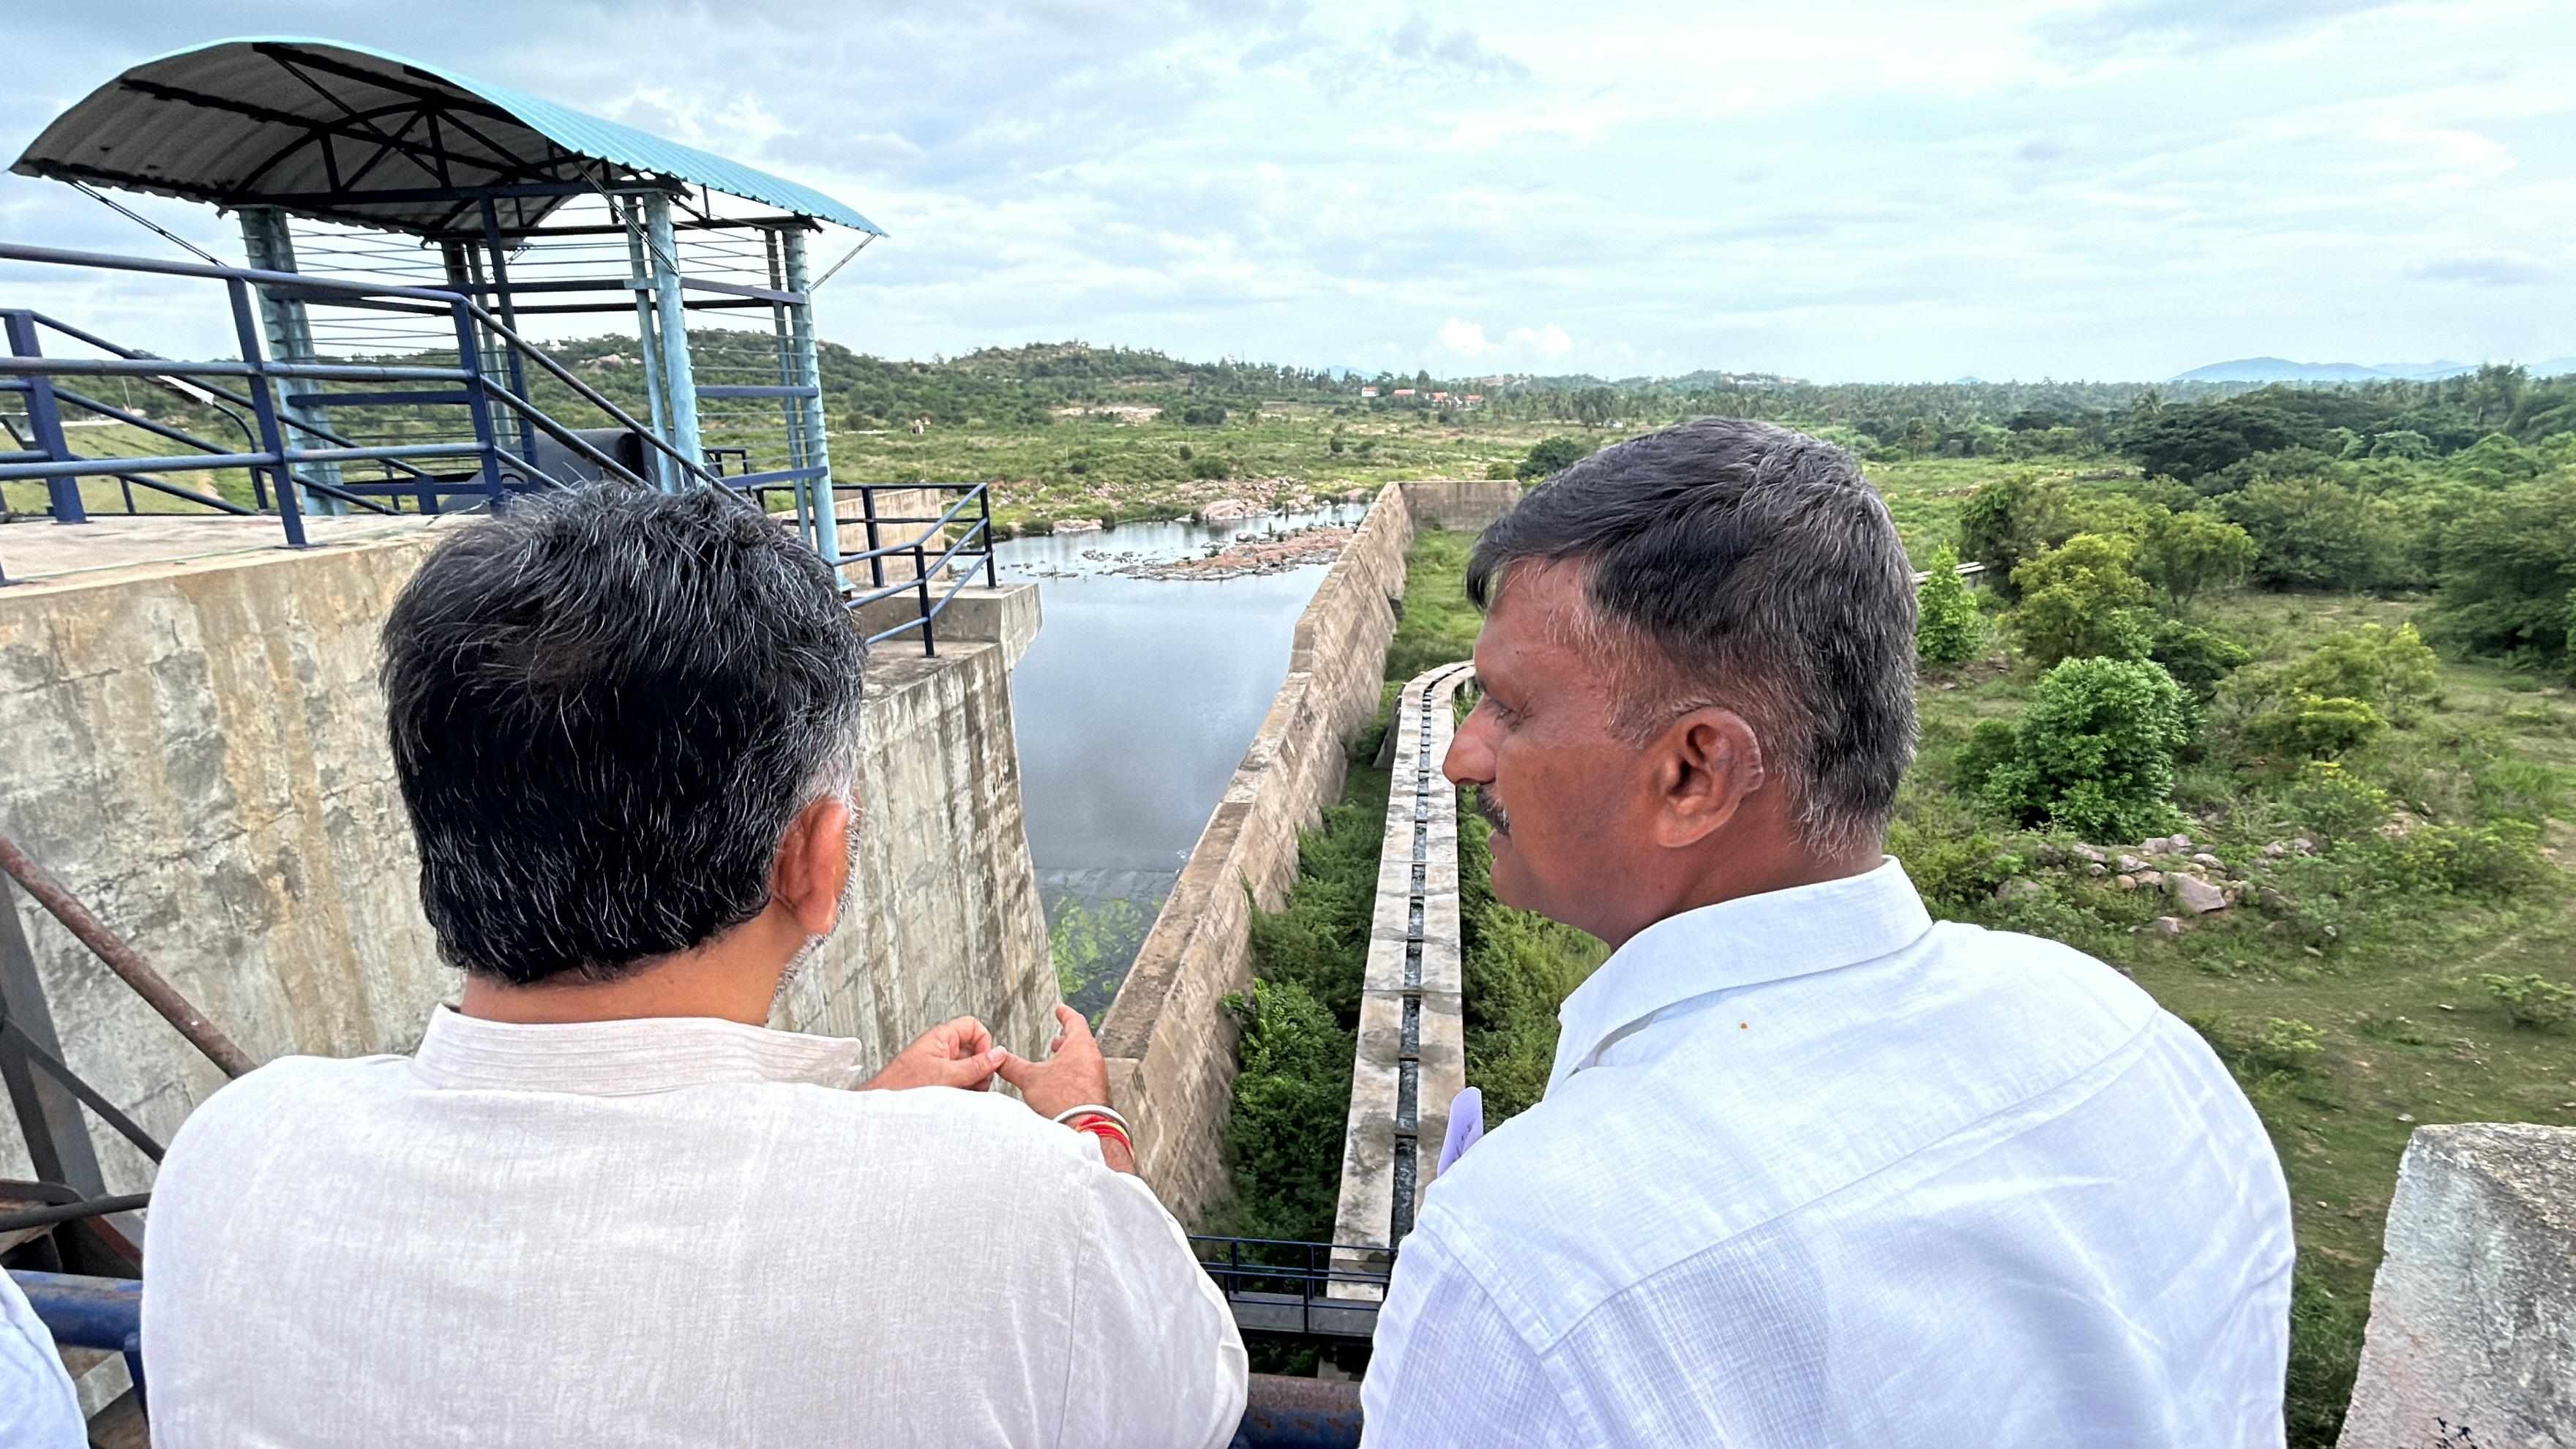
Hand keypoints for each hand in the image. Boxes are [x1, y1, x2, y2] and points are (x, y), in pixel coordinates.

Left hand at [861, 1017, 1005, 1091]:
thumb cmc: (901, 1087)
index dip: (984, 1041)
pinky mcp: (941, 1084)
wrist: (883, 1110)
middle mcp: (943, 1050)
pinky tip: (955, 1101)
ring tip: (960, 1094)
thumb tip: (999, 1054)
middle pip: (976, 1051)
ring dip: (972, 1084)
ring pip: (972, 1071)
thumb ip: (976, 1065)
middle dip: (980, 1069)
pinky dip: (965, 1093)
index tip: (985, 1060)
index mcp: (942, 1038)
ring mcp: (943, 1068)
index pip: (973, 1027)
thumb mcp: (945, 1075)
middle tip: (973, 1083)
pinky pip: (963, 1084)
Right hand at [995, 1004, 1112, 1123]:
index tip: (1060, 1009)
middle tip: (1056, 1041)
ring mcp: (1098, 1077)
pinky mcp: (1098, 1094)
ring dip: (1069, 1060)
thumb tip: (998, 1058)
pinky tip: (1063, 1088)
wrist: (1085, 1127)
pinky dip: (1074, 1077)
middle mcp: (1093, 1058)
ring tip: (1056, 1066)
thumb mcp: (1030, 1079)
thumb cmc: (1064, 1099)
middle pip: (1081, 1042)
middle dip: (1065, 1040)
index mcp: (1081, 1045)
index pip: (1075, 1021)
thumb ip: (1013, 1066)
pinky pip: (1086, 1079)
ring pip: (1084, 1061)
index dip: (1065, 1014)